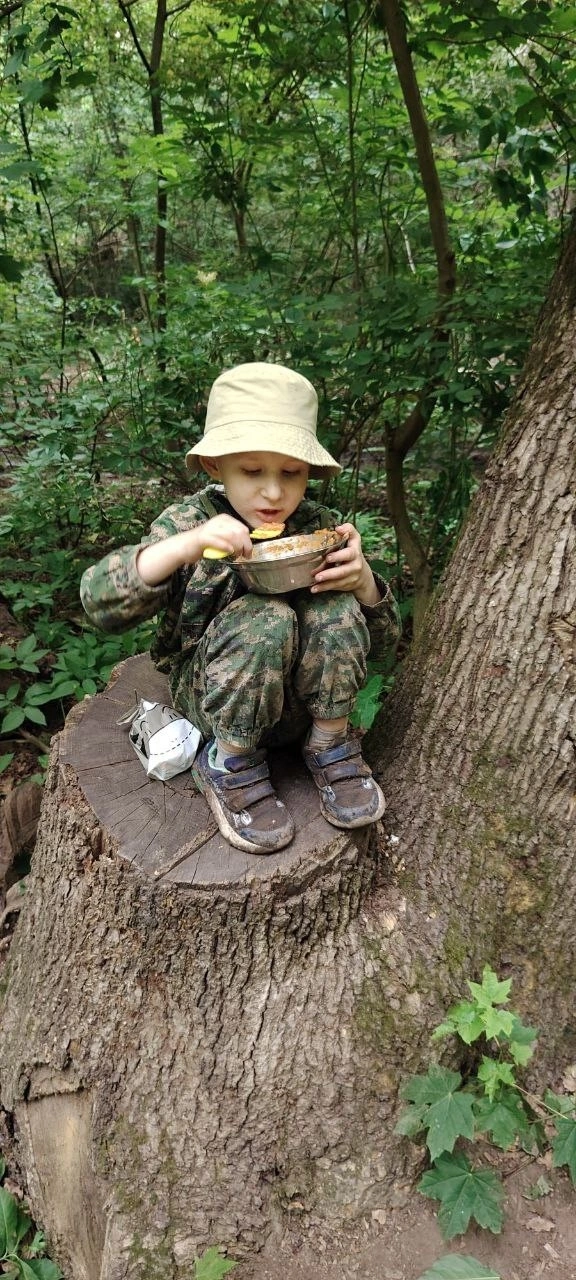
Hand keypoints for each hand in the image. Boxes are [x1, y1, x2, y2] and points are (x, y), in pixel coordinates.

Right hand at [137, 515, 252, 585]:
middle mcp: (218, 521)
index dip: (248, 541)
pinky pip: (220, 542)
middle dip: (245, 545)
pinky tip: (229, 552)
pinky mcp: (203, 537)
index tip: (248, 552)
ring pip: (232, 536)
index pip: (243, 528)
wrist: (184, 546)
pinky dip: (227, 548)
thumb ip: (233, 538)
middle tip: (244, 556)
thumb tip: (248, 545)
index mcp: (224, 519)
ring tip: (236, 555)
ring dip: (237, 548)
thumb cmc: (204, 544)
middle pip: (239, 532)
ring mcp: (210, 528)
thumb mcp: (222, 537)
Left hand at [310, 523, 380, 604]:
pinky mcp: (346, 585)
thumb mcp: (354, 540)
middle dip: (331, 573)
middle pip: (344, 570)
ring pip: (338, 580)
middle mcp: (355, 565)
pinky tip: (314, 589)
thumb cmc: (353, 553)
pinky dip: (324, 588)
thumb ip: (348, 530)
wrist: (363, 574)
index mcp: (355, 551)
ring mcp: (351, 576)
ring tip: (315, 580)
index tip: (328, 557)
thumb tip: (338, 528)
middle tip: (318, 574)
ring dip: (326, 581)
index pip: (350, 553)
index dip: (339, 555)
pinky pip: (335, 587)